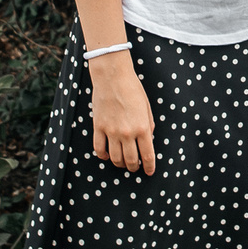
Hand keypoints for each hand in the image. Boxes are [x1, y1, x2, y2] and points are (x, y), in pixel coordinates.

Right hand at [90, 56, 155, 174]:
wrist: (113, 77)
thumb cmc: (132, 89)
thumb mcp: (147, 107)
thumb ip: (149, 125)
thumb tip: (149, 139)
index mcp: (143, 128)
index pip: (147, 155)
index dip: (149, 167)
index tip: (149, 172)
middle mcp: (127, 133)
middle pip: (131, 160)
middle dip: (134, 167)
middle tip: (135, 168)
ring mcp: (111, 131)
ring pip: (115, 158)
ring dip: (120, 164)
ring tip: (122, 163)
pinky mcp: (98, 127)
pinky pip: (99, 149)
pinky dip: (103, 156)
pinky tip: (107, 155)